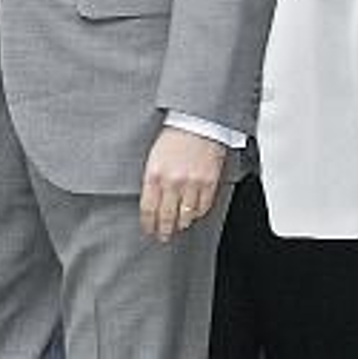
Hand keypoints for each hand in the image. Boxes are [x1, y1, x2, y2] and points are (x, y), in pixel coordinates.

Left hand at [139, 126, 225, 241]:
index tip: (148, 230)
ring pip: (185, 215)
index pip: (148, 209)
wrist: (197, 121)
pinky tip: (193, 214)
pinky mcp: (209, 183)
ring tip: (178, 227)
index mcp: (154, 174)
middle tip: (163, 237)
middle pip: (166, 217)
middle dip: (163, 230)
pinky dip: (197, 213)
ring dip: (181, 224)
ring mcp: (192, 184)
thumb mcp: (154, 156)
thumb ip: (153, 179)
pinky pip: (203, 207)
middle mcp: (172, 182)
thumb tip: (152, 201)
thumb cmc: (174, 135)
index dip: (148, 224)